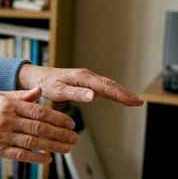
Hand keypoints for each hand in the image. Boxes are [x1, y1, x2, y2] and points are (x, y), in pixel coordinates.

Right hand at [0, 87, 79, 163]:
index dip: (58, 119)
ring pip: (33, 143)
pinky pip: (19, 155)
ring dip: (53, 147)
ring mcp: (0, 136)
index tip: (71, 123)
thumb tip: (39, 92)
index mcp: (8, 104)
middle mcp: (6, 120)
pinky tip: (48, 159)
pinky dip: (35, 158)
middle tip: (75, 138)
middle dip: (60, 134)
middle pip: (39, 128)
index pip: (39, 112)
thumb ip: (19, 96)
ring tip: (67, 148)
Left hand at [17, 64, 142, 105]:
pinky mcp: (86, 82)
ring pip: (108, 85)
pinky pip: (103, 87)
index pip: (106, 87)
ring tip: (134, 101)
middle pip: (110, 85)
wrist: (39, 77)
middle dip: (125, 93)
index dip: (121, 94)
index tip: (133, 100)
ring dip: (122, 92)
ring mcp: (87, 79)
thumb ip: (76, 94)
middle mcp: (87, 76)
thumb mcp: (59, 91)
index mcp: (82, 78)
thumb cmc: (47, 84)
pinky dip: (113, 92)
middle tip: (139, 102)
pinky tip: (119, 98)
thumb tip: (94, 96)